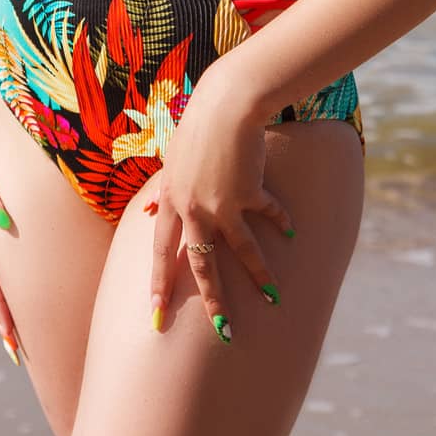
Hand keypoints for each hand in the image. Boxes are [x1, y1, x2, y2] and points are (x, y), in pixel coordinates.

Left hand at [147, 61, 294, 343]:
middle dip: (212, 299)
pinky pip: (267, 215)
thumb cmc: (196, 130)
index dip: (158, 285)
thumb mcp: (171, 161)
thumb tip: (145, 209)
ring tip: (273, 296)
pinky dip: (279, 222)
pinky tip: (289, 232)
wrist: (225, 105)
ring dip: (259, 275)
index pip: (161, 252)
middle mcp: (193, 207)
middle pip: (201, 262)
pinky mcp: (249, 191)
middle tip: (221, 330)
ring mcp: (222, 201)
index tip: (155, 316)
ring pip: (241, 250)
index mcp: (171, 201)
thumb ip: (162, 190)